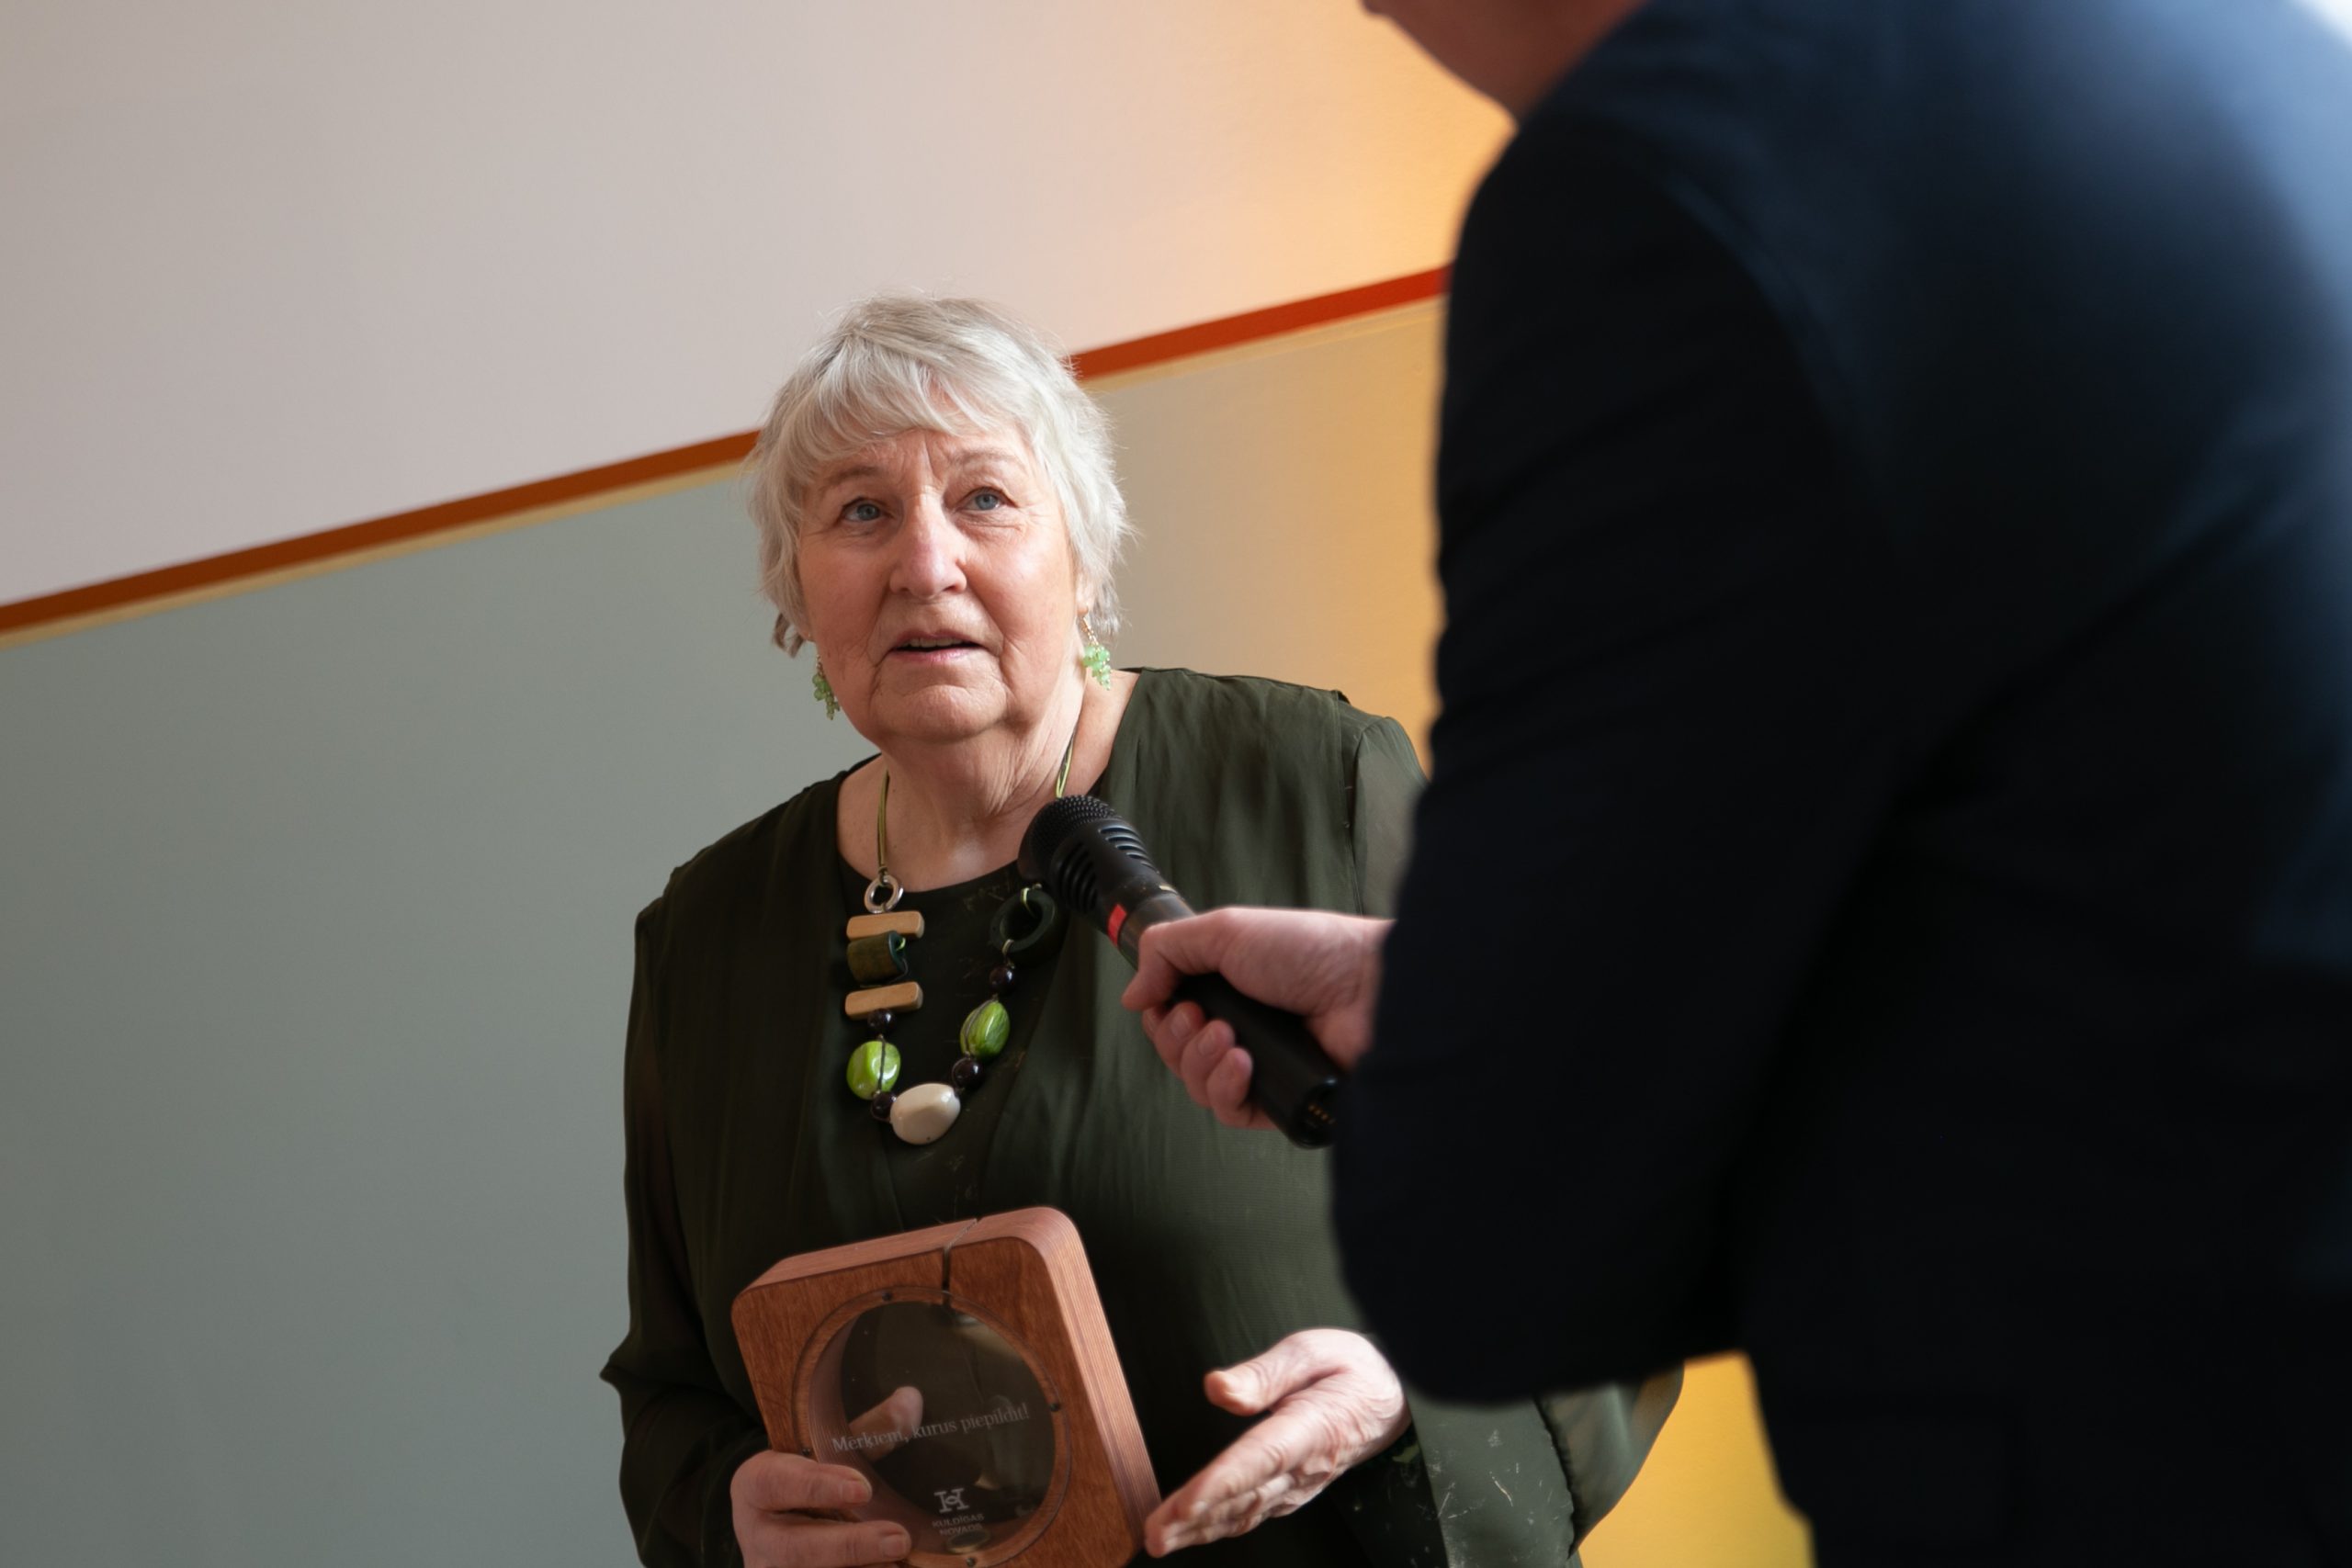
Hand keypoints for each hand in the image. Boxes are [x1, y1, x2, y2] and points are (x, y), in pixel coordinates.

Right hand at [731, 1386, 922, 1566]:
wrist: (769, 1520)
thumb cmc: (803, 1478)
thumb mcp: (821, 1449)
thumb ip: (865, 1432)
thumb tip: (911, 1403)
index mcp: (754, 1485)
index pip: (778, 1484)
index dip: (818, 1487)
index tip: (863, 1488)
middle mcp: (755, 1535)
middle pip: (796, 1548)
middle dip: (849, 1546)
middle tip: (898, 1538)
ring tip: (899, 1563)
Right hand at [1121, 909, 1389, 1129]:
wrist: (1369, 987)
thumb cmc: (1309, 951)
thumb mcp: (1226, 931)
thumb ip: (1167, 952)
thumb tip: (1133, 995)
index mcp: (1231, 990)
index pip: (1171, 1017)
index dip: (1161, 1014)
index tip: (1171, 999)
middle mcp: (1243, 1030)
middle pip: (1177, 1054)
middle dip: (1177, 1037)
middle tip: (1203, 1017)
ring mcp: (1261, 1067)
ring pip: (1198, 1085)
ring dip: (1200, 1061)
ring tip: (1231, 1039)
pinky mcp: (1278, 1101)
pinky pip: (1229, 1112)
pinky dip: (1225, 1088)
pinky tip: (1242, 1064)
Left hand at [1144, 1329, 1410, 1555]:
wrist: (1393, 1397)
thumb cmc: (1352, 1368)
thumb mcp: (1312, 1350)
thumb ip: (1264, 1372)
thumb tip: (1216, 1389)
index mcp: (1311, 1427)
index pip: (1259, 1459)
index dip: (1220, 1484)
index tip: (1184, 1504)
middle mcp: (1305, 1465)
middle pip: (1244, 1496)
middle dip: (1195, 1519)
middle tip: (1153, 1534)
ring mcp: (1302, 1483)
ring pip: (1247, 1512)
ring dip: (1201, 1529)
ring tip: (1160, 1540)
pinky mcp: (1297, 1488)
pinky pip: (1257, 1512)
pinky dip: (1223, 1526)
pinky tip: (1196, 1533)